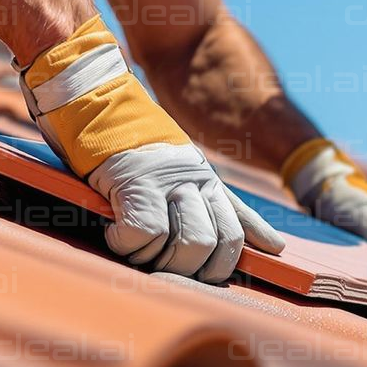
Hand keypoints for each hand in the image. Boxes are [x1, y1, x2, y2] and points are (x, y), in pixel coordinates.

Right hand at [21, 17, 284, 281]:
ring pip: (191, 244)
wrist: (92, 95)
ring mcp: (168, 181)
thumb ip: (221, 205)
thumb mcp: (182, 167)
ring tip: (133, 246)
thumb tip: (274, 245)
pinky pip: (145, 234)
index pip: (240, 225)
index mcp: (206, 179)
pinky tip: (113, 235)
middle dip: (192, 268)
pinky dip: (126, 244)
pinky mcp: (136, 181)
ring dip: (157, 259)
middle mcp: (194, 180)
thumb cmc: (127, 139)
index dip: (235, 256)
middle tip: (159, 262)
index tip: (224, 271)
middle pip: (218, 245)